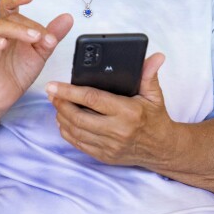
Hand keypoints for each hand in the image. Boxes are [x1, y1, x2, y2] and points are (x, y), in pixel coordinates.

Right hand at [0, 0, 72, 114]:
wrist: (7, 95)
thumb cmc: (19, 70)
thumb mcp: (41, 52)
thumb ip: (52, 35)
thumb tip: (68, 18)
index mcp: (11, 28)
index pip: (10, 6)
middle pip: (8, 18)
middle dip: (27, 24)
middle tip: (42, 35)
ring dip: (16, 30)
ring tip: (33, 38)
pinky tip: (2, 44)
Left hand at [46, 52, 177, 167]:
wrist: (162, 150)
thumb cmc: (155, 119)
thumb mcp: (154, 95)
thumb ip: (149, 74)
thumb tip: (155, 57)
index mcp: (128, 112)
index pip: (92, 99)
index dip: (69, 92)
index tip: (53, 85)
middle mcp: (117, 131)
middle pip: (78, 117)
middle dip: (60, 104)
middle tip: (51, 93)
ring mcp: (110, 146)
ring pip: (76, 131)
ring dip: (61, 117)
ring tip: (56, 104)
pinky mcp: (104, 156)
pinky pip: (79, 144)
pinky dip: (67, 132)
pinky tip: (63, 121)